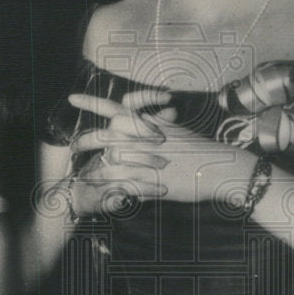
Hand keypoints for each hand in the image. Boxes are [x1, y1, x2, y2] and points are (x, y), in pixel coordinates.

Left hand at [69, 88, 256, 206]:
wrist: (220, 168)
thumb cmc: (201, 149)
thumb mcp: (177, 130)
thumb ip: (157, 123)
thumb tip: (148, 115)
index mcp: (149, 125)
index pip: (115, 108)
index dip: (92, 102)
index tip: (72, 98)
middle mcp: (144, 140)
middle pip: (104, 136)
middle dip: (84, 141)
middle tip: (72, 147)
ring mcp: (146, 162)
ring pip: (110, 163)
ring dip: (96, 171)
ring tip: (84, 178)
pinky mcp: (151, 183)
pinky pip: (124, 188)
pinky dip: (113, 193)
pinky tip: (105, 196)